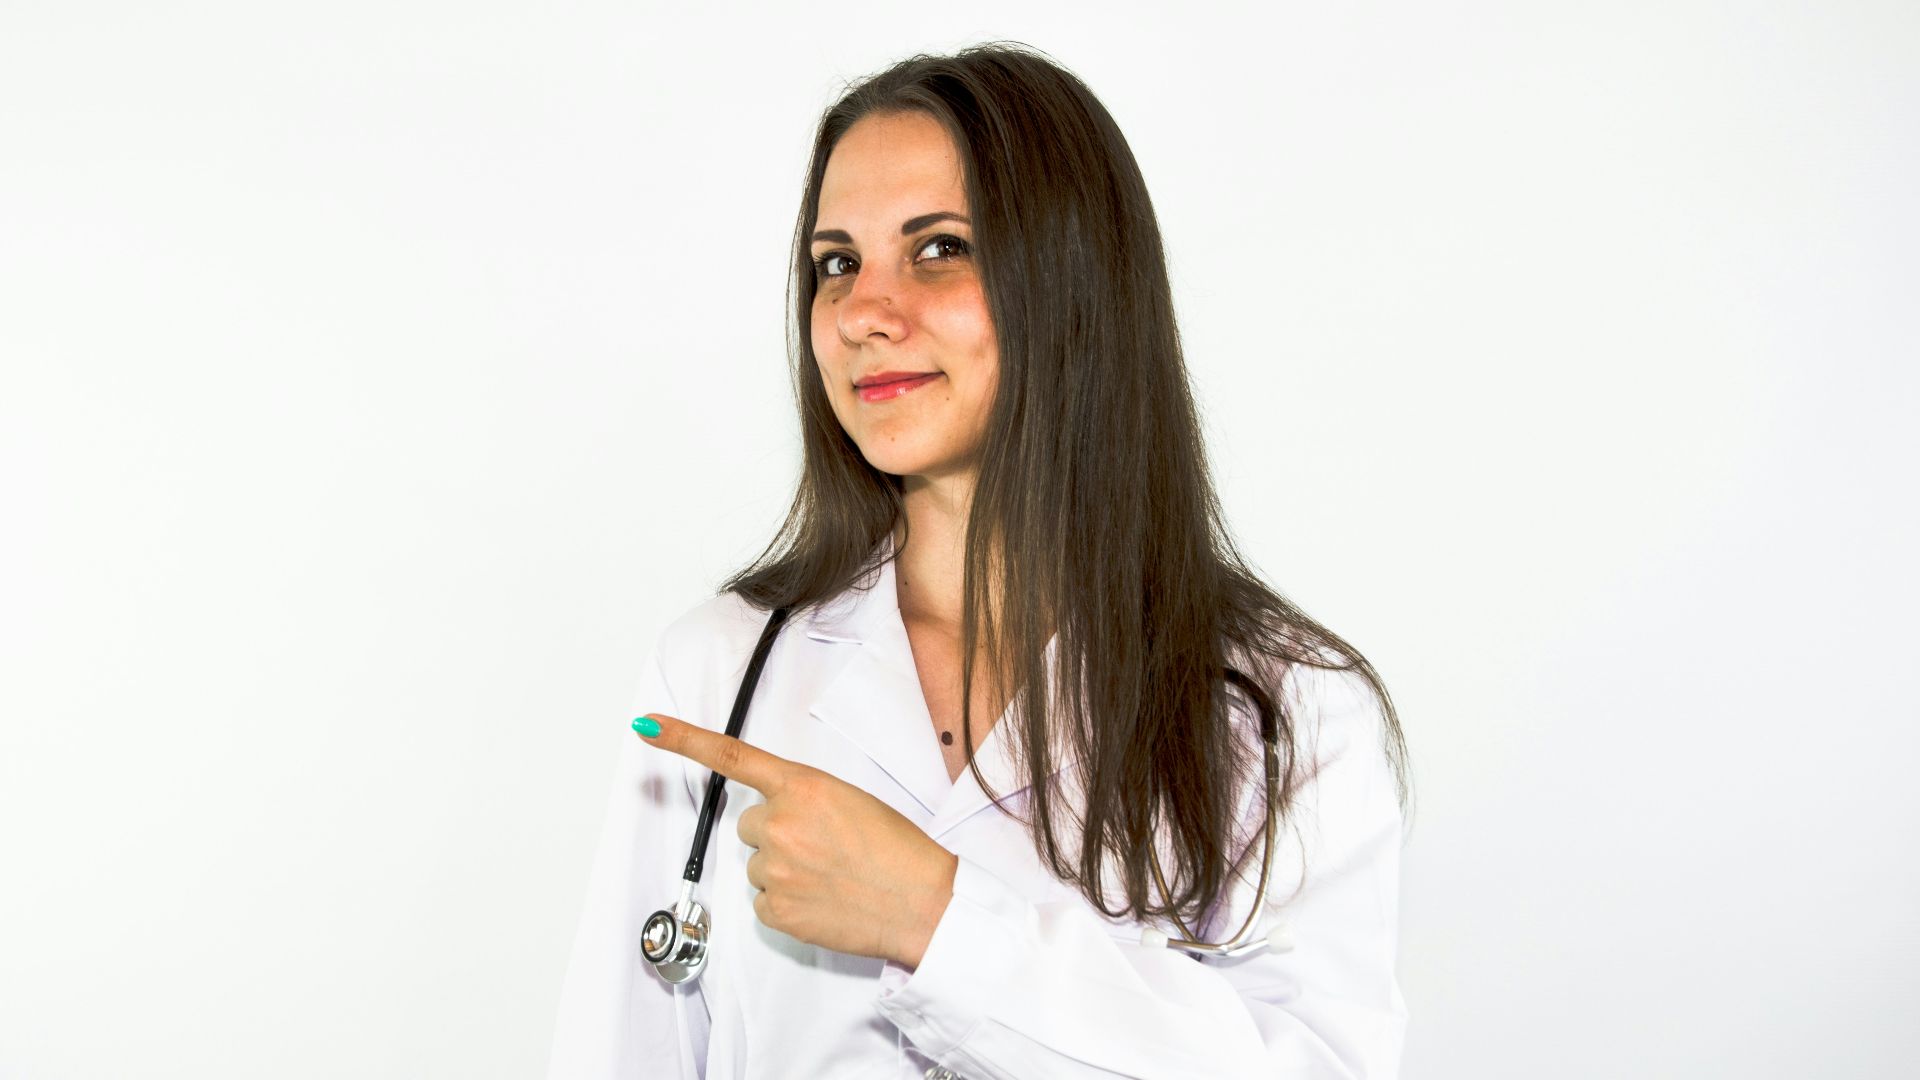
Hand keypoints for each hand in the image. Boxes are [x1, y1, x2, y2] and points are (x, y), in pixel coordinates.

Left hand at [636, 712, 958, 967]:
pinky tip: (823, 901)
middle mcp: (781, 824)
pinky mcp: (776, 910)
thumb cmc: (897, 851)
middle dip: (777, 836)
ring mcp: (774, 869)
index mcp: (803, 787)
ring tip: (831, 876)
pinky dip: (789, 904)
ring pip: (758, 867)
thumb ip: (805, 799)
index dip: (684, 740)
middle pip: (750, 826)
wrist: (921, 903)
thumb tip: (776, 815)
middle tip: (823, 848)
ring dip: (785, 871)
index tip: (649, 726)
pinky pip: (764, 904)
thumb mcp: (852, 801)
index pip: (732, 756)